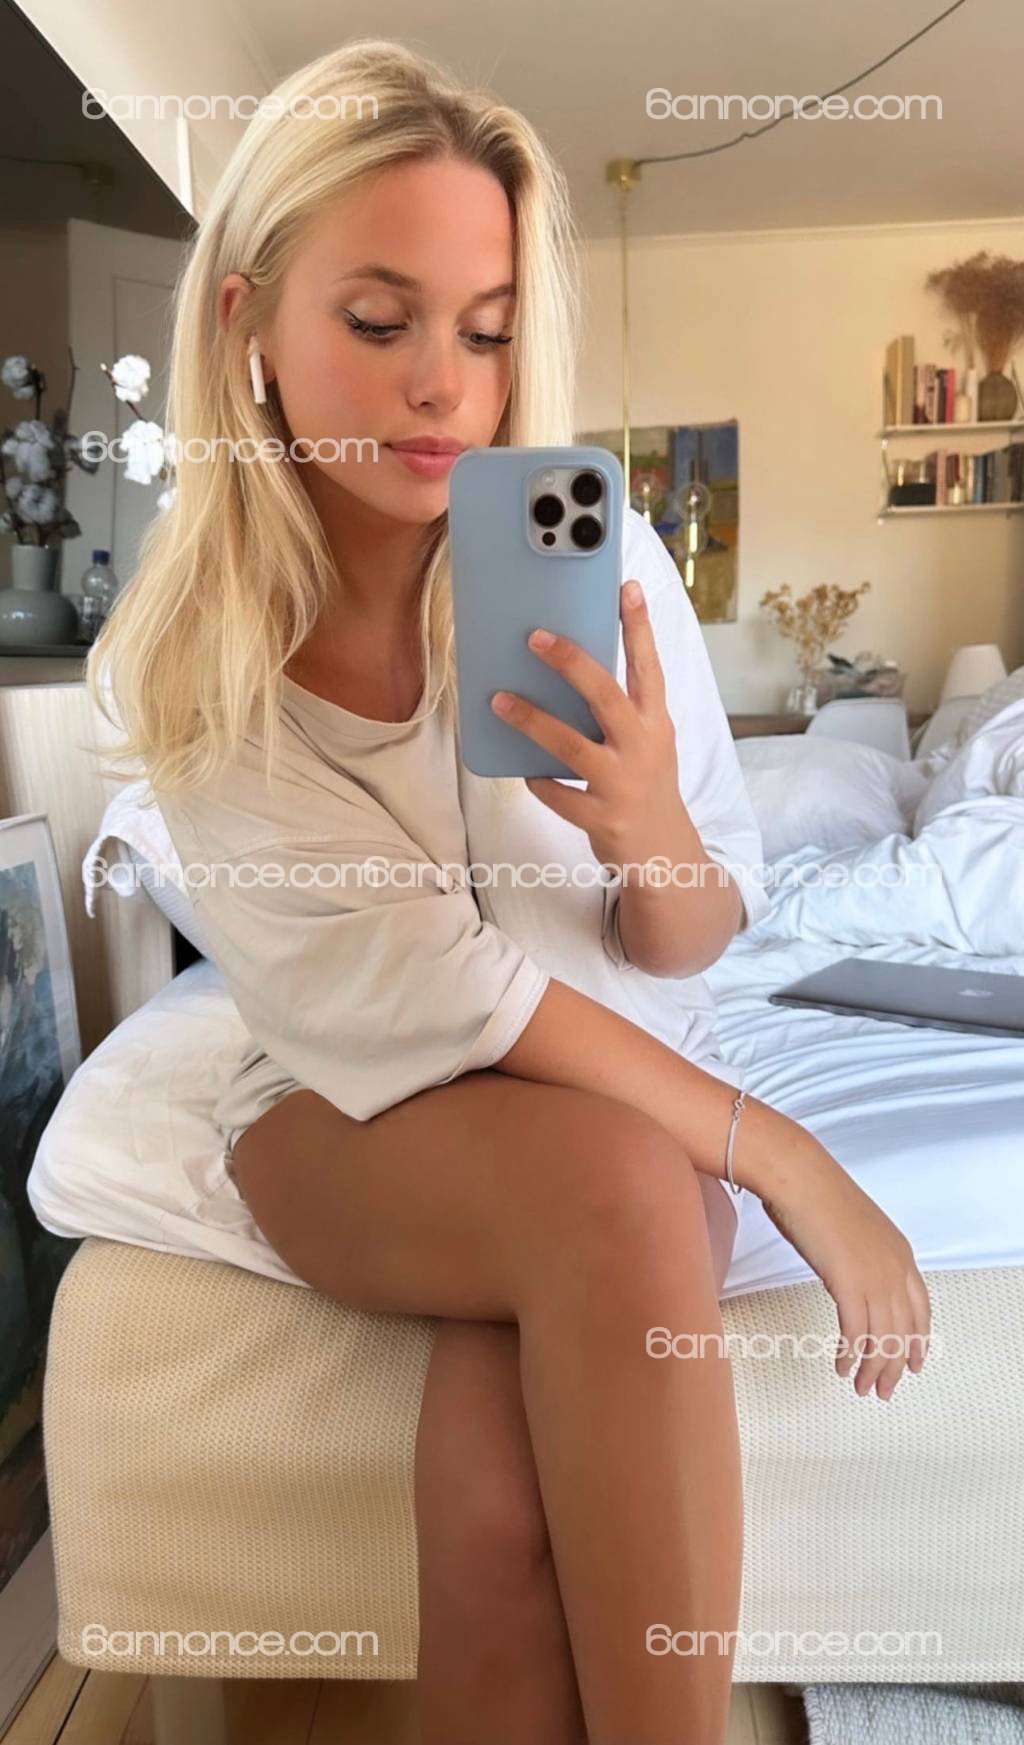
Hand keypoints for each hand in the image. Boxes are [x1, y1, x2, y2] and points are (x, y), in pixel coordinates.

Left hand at [490, 578, 682, 868]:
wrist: (664, 852)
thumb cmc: (645, 782)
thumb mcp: (646, 740)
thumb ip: (620, 709)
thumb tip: (570, 668)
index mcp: (654, 721)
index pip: (648, 666)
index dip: (639, 627)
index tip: (627, 588)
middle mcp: (642, 747)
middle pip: (605, 696)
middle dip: (570, 663)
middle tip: (535, 637)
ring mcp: (622, 783)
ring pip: (570, 745)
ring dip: (532, 720)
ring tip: (498, 700)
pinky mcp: (602, 817)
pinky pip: (558, 794)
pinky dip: (539, 780)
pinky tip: (524, 770)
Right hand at [756, 1143, 932, 1399]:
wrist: (799, 1177)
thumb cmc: (816, 1196)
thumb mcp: (855, 1230)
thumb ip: (865, 1257)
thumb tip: (855, 1279)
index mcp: (901, 1254)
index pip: (920, 1309)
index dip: (917, 1341)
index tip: (912, 1364)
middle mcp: (895, 1269)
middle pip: (904, 1331)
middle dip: (895, 1366)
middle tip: (883, 1391)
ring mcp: (874, 1277)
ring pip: (882, 1338)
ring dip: (872, 1369)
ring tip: (861, 1387)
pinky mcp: (849, 1284)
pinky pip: (856, 1333)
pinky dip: (851, 1356)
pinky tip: (842, 1367)